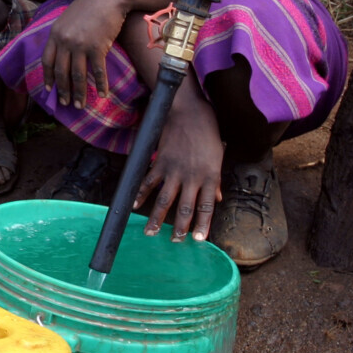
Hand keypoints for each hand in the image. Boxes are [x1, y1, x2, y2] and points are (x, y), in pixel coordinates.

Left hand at [41, 0, 127, 105]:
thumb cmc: (91, 5)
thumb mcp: (69, 18)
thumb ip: (63, 34)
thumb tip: (62, 51)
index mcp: (55, 33)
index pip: (47, 61)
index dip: (48, 77)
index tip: (49, 90)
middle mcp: (65, 41)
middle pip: (61, 72)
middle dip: (63, 90)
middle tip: (65, 103)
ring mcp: (80, 45)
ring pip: (77, 76)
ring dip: (79, 93)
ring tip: (80, 105)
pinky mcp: (97, 47)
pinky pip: (97, 72)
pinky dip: (100, 85)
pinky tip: (103, 94)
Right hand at [132, 89, 224, 240]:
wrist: (187, 110)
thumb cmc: (207, 130)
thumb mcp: (218, 155)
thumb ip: (216, 180)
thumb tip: (217, 198)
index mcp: (210, 176)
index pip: (207, 207)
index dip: (203, 224)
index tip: (199, 239)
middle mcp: (192, 177)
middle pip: (185, 208)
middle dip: (180, 228)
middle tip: (176, 242)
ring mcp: (174, 170)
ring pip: (164, 201)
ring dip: (156, 219)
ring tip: (150, 233)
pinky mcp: (159, 162)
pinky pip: (148, 183)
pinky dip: (140, 195)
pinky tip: (134, 206)